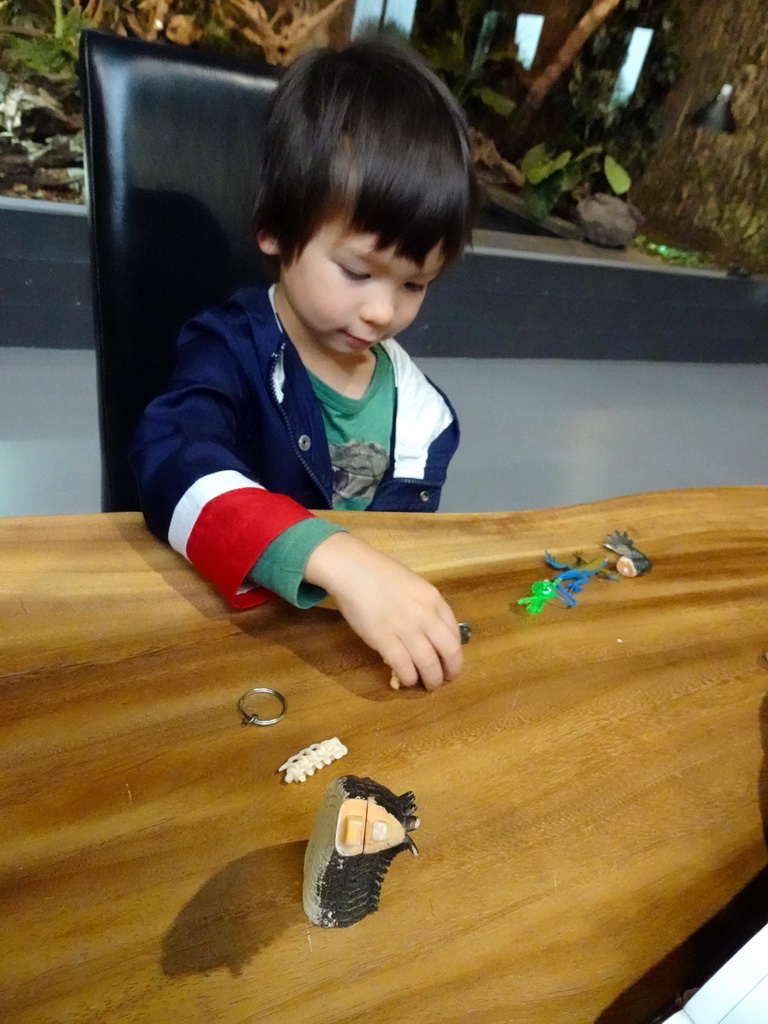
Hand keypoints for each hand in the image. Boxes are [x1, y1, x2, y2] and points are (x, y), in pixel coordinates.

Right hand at [304, 532, 462, 689]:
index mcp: (434, 599)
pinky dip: (409, 678)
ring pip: (428, 663)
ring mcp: (404, 627)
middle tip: (445, 680)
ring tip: (428, 685)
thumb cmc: (381, 574)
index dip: (455, 653)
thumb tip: (431, 633)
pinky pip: (403, 666)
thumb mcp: (414, 586)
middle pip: (449, 651)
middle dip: (451, 672)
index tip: (450, 662)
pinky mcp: (383, 638)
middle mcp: (424, 614)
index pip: (455, 633)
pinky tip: (407, 680)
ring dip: (431, 680)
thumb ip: (425, 607)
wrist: (353, 569)